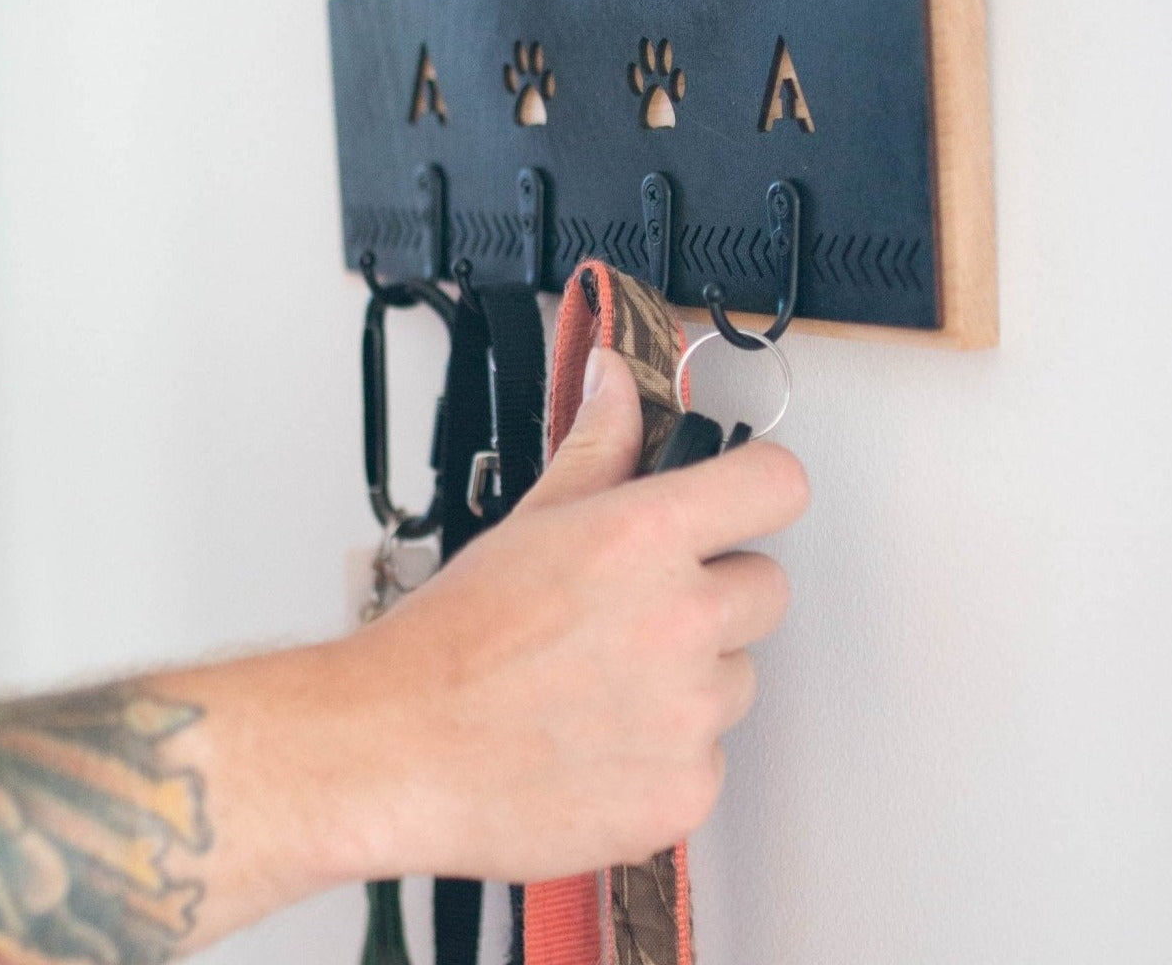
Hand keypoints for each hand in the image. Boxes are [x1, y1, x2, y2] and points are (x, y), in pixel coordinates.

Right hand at [346, 347, 808, 882]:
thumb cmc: (451, 641)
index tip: (744, 501)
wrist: (394, 750)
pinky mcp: (684, 791)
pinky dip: (669, 757)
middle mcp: (682, 619)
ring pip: (739, 678)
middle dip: (718, 595)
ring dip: (693, 681)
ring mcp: (689, 711)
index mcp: (647, 538)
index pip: (777, 485)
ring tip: (608, 686)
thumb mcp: (532, 521)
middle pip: (768, 587)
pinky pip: (712, 758)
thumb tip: (615, 381)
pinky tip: (603, 744)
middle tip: (643, 614)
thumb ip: (598, 445)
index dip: (761, 489)